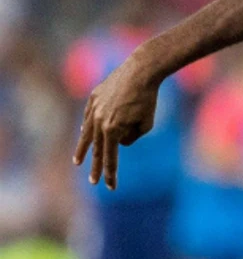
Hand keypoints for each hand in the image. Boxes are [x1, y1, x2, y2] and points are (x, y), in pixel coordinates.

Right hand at [73, 58, 161, 189]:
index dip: (110, 174)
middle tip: (93, 182)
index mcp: (113, 130)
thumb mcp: (146, 124)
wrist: (140, 72)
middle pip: (96, 149)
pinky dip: (87, 127)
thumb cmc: (148, 100)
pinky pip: (88, 117)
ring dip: (83, 149)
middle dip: (95, 167)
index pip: (110, 158)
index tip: (110, 187)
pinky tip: (85, 134)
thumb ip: (132, 138)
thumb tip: (119, 143)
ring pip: (86, 133)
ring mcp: (93, 109)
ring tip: (78, 161)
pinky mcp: (93, 98)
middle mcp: (99, 121)